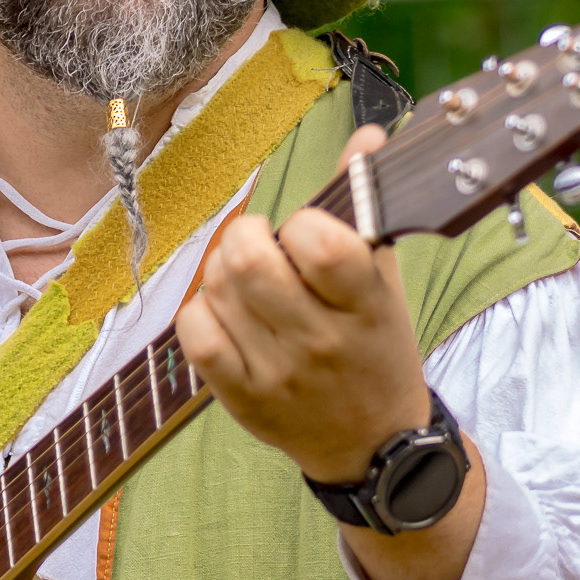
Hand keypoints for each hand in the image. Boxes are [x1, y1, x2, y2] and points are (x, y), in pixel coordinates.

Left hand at [176, 125, 485, 579]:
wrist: (371, 443)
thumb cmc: (375, 348)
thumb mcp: (384, 281)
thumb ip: (366, 206)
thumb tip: (366, 136)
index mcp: (365, 305)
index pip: (318, 241)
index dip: (301, 223)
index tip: (306, 233)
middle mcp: (321, 341)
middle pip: (249, 260)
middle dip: (246, 236)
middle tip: (262, 246)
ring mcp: (277, 373)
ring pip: (216, 289)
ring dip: (223, 271)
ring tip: (248, 283)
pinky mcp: (242, 398)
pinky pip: (195, 333)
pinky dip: (201, 311)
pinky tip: (225, 312)